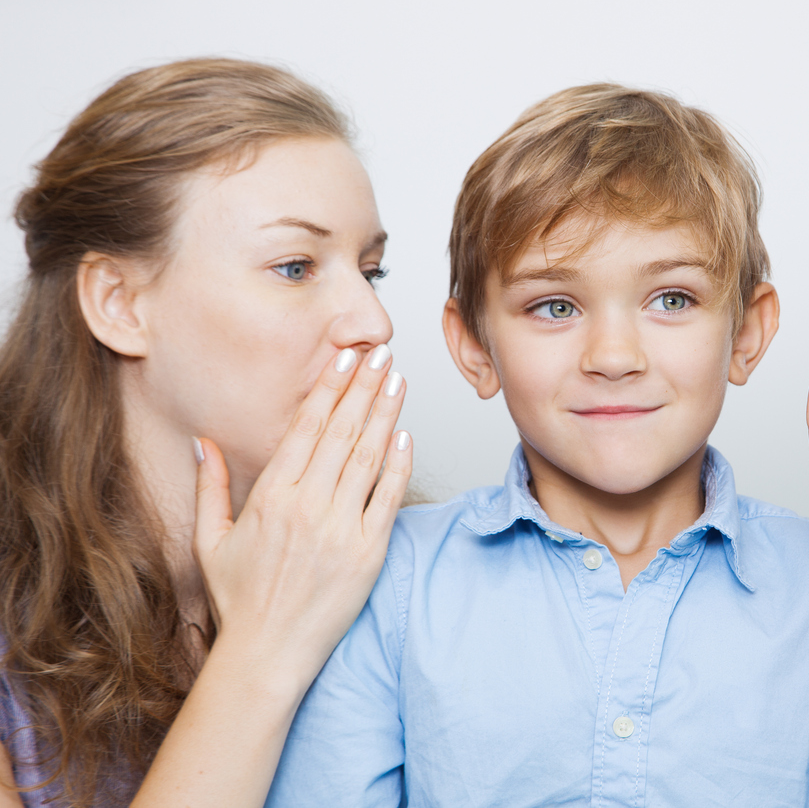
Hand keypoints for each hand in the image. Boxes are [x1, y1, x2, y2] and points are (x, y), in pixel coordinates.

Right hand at [192, 343, 411, 687]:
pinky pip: (388, 499)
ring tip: (397, 380)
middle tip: (381, 353)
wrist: (268, 654)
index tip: (345, 358)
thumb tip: (203, 442)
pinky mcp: (368, 553)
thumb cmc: (239, 600)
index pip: (306, 428)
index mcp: (271, 498)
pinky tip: (407, 435)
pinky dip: (398, 465)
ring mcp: (341, 529)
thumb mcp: (211, 541)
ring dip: (385, 414)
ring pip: (368, 458)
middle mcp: (308, 507)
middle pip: (342, 432)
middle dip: (364, 387)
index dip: (329, 388)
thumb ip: (211, 487)